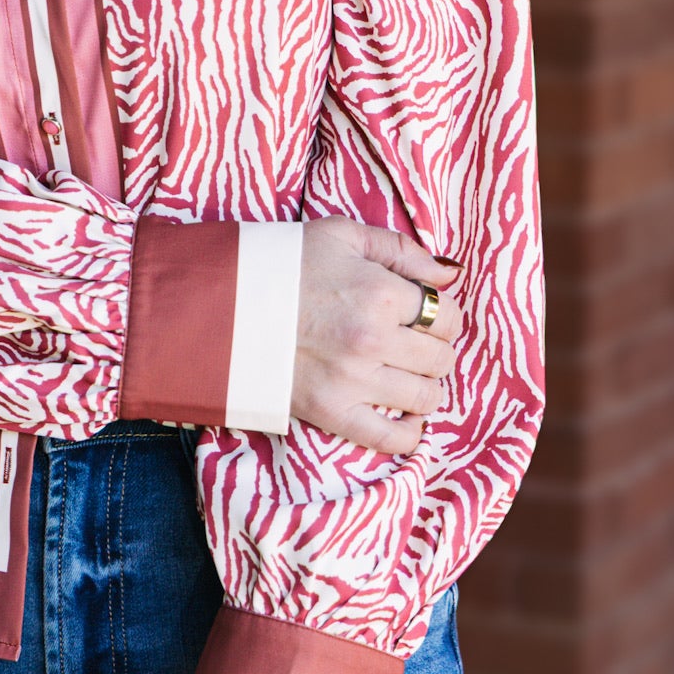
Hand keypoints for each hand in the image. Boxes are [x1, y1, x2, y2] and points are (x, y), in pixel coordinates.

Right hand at [291, 218, 462, 454]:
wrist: (223, 300)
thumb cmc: (284, 262)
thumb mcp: (342, 235)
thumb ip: (403, 251)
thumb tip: (451, 275)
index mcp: (382, 293)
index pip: (447, 317)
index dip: (442, 315)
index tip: (424, 316)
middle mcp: (374, 339)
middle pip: (441, 358)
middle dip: (435, 349)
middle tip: (412, 343)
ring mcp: (353, 380)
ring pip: (426, 397)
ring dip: (424, 386)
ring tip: (404, 374)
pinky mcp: (331, 412)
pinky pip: (392, 438)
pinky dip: (410, 433)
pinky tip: (405, 417)